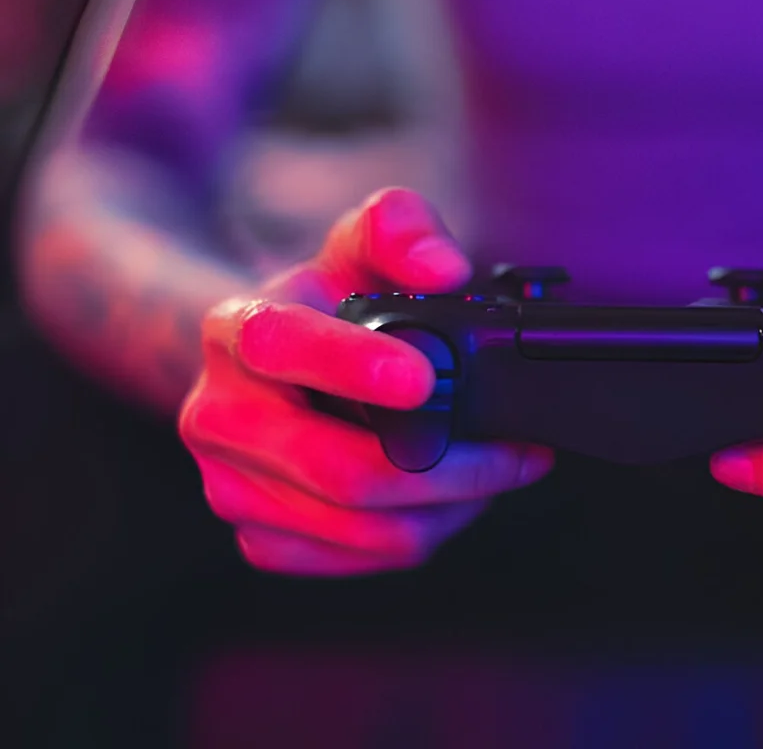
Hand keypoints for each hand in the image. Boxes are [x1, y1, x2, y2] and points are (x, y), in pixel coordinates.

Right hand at [179, 188, 553, 575]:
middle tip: (519, 451)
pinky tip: (443, 502)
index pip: (281, 348)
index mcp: (235, 330)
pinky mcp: (258, 538)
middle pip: (341, 471)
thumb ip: (402, 228)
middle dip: (450, 470)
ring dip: (449, 509)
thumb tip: (445, 270)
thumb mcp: (360, 243)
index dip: (352, 367)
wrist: (268, 367)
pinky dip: (418, 537)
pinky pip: (355, 559)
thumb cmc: (326, 304)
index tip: (426, 378)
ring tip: (492, 473)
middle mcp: (217, 415)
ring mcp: (230, 487)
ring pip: (360, 529)